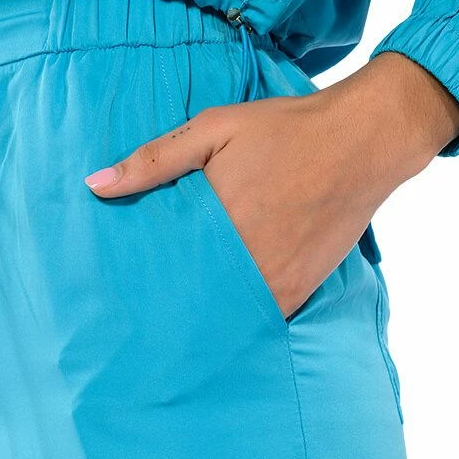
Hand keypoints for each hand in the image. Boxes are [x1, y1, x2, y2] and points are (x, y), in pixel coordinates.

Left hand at [85, 52, 458, 317]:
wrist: (364, 141)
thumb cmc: (285, 130)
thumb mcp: (214, 129)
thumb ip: (154, 160)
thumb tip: (95, 185)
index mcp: (214, 222)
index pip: (160, 269)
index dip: (137, 285)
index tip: (116, 299)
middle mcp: (243, 260)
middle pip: (188, 299)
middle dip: (164, 308)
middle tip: (136, 323)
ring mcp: (272, 281)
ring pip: (222, 315)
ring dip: (199, 320)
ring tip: (170, 330)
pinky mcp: (296, 291)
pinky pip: (257, 319)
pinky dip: (237, 321)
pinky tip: (217, 324)